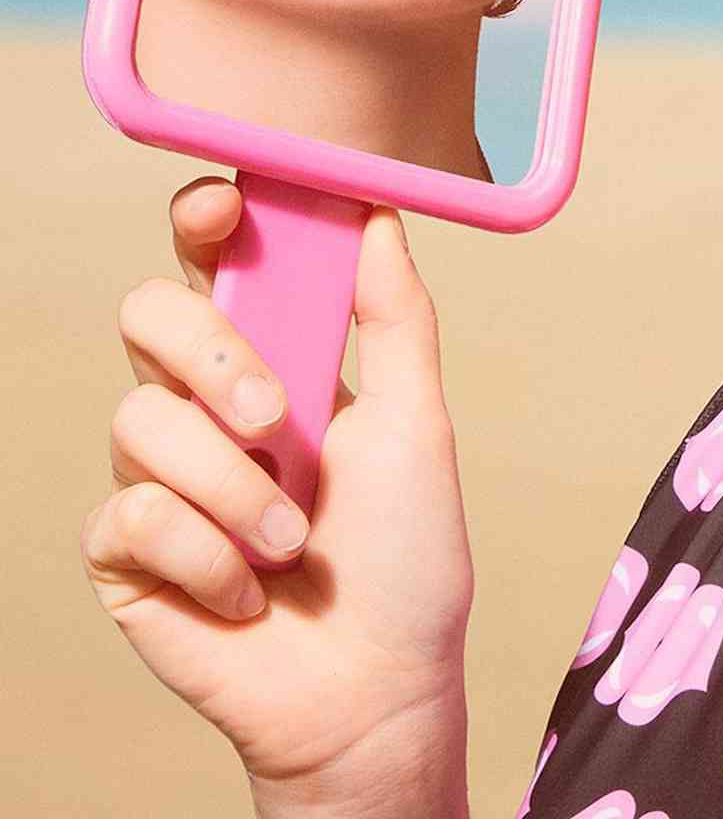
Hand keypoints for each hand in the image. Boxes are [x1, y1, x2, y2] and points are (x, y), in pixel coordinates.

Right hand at [80, 178, 474, 806]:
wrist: (376, 688)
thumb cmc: (407, 558)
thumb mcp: (418, 423)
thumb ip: (394, 318)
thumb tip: (377, 210)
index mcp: (273, 355)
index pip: (212, 262)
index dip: (202, 222)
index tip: (226, 211)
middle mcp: (205, 404)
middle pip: (146, 315)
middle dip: (210, 354)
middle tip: (273, 415)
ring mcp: (160, 477)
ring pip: (140, 420)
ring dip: (231, 487)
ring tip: (290, 540)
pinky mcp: (128, 554)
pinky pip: (134, 516)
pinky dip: (207, 556)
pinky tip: (247, 592)